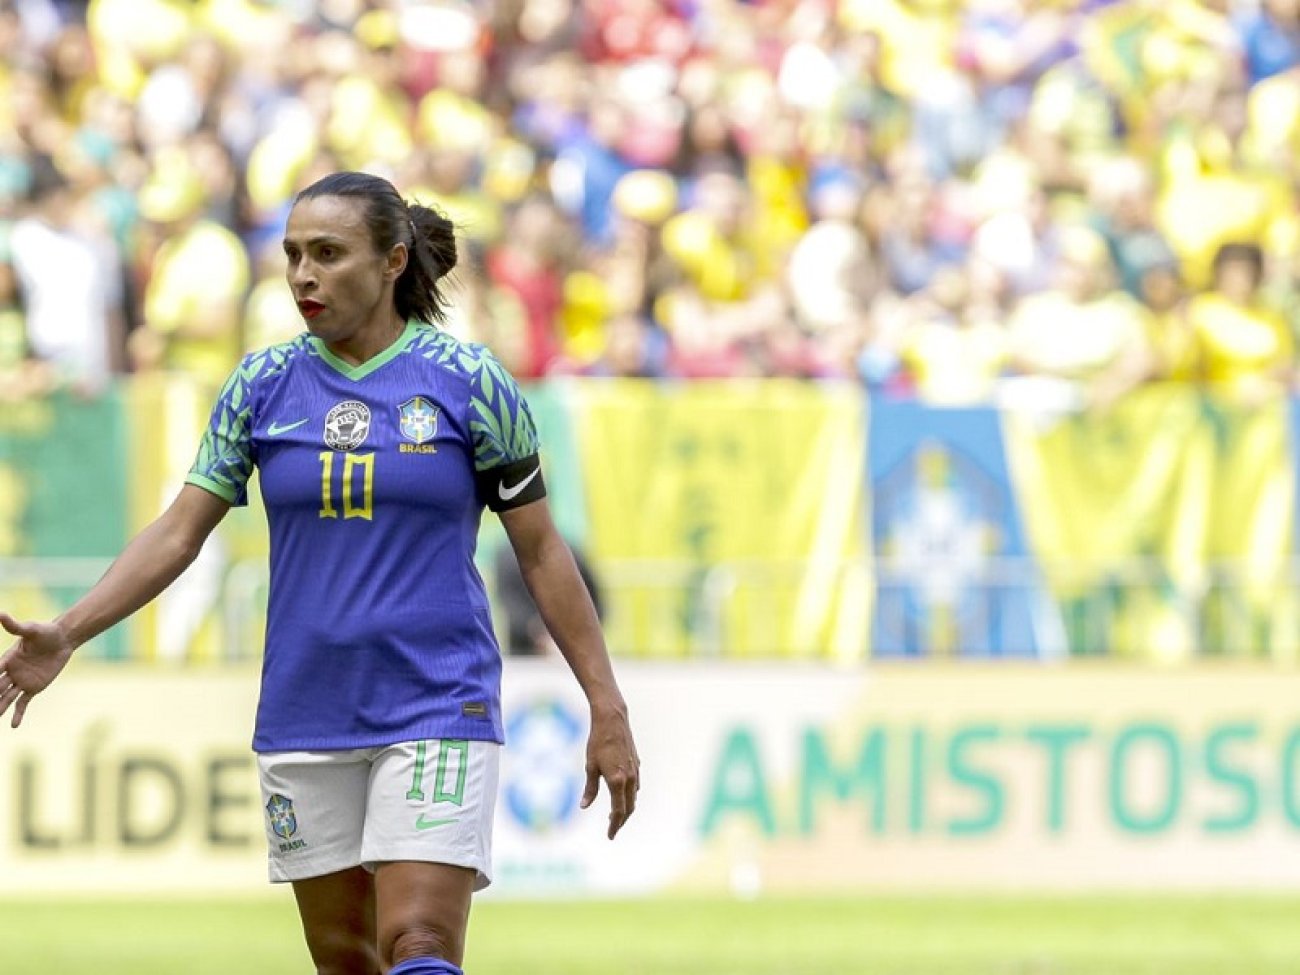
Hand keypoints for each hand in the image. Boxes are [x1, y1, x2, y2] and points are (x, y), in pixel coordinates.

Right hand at [0, 613, 75, 727]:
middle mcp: (11, 672)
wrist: (63, 639)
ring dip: (0, 708)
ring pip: (7, 698)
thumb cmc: (46, 632)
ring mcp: (22, 681)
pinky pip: (24, 702)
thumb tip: (1, 613)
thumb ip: (15, 626)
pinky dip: (18, 713)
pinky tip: (14, 725)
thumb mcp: (31, 629)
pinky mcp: (34, 687)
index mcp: (7, 659)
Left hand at [581, 702, 639, 839]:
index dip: (614, 826)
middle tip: (612, 828)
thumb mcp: (590, 766)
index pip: (618, 812)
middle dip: (621, 821)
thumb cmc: (597, 742)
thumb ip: (590, 789)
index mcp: (617, 781)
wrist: (612, 720)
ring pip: (634, 797)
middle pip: (629, 808)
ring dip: (626, 808)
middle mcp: (629, 778)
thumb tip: (584, 806)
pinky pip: (636, 785)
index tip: (610, 836)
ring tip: (615, 814)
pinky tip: (622, 794)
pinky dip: (629, 795)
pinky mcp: (636, 763)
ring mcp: (635, 771)